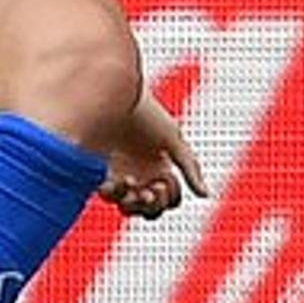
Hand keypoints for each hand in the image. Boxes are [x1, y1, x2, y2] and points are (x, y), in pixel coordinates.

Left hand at [96, 87, 205, 220]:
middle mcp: (141, 174)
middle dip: (152, 204)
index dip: (168, 197)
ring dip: (133, 203)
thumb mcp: (172, 137)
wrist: (111, 92)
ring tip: (129, 183)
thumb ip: (190, 166)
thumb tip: (205, 194)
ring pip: (130, 208)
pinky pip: (109, 197)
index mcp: (160, 166)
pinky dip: (113, 194)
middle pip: (151, 209)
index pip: (170, 199)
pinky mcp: (98, 171)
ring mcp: (119, 174)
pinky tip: (113, 180)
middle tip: (147, 191)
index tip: (161, 182)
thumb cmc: (143, 110)